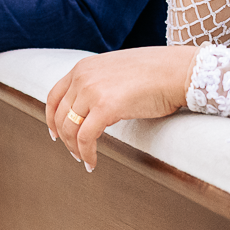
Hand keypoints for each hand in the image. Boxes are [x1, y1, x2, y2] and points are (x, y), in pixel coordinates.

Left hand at [45, 46, 197, 170]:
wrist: (177, 71)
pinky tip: (93, 163)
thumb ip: (100, 82)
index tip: (55, 133)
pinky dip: (86, 154)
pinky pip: (86, 139)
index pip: (54, 95)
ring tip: (84, 160)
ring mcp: (92, 91)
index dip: (51, 118)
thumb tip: (94, 106)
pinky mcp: (105, 108)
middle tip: (74, 153)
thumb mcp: (117, 70)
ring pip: (70, 129)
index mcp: (84, 66)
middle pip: (61, 115)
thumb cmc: (157, 72)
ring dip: (75, 149)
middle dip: (65, 138)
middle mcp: (83, 77)